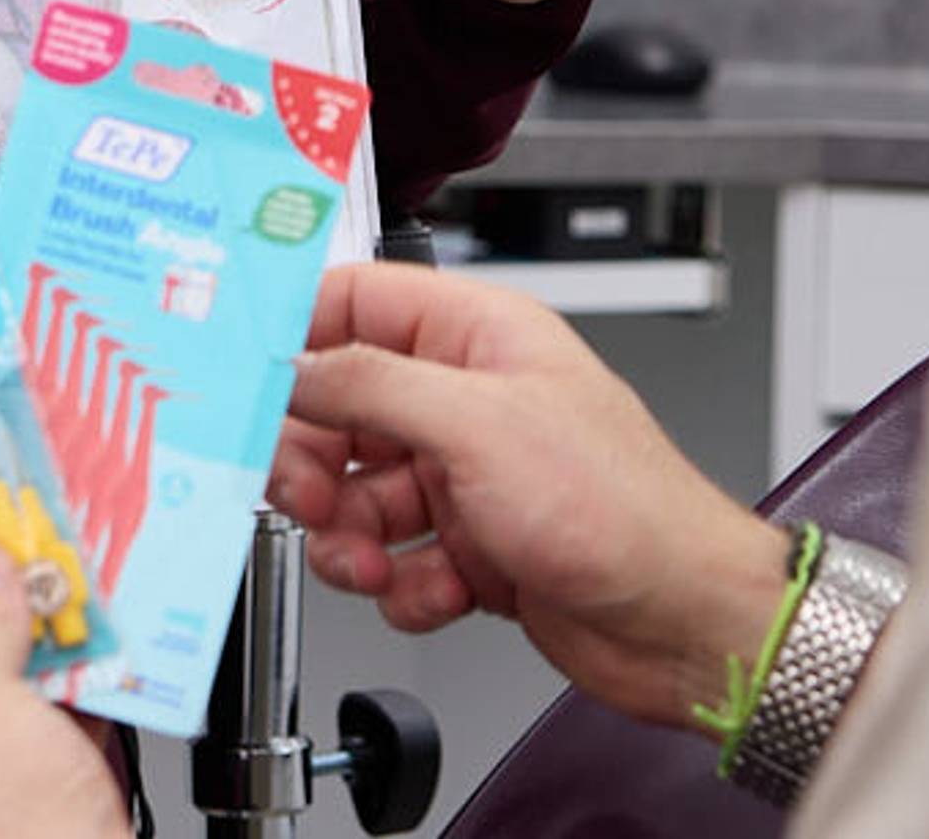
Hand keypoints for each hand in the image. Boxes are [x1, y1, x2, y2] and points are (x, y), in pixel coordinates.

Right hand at [271, 264, 788, 728]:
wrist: (682, 622)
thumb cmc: (623, 508)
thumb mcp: (477, 426)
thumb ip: (370, 385)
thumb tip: (292, 365)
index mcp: (475, 336)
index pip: (353, 305)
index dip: (293, 339)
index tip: (245, 382)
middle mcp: (467, 400)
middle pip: (340, 411)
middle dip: (314, 463)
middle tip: (310, 497)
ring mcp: (468, 476)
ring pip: (358, 495)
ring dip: (352, 538)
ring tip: (374, 561)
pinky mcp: (472, 546)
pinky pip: (394, 560)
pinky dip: (401, 585)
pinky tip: (435, 591)